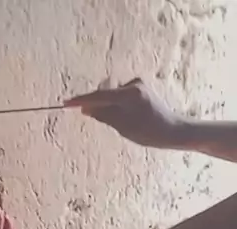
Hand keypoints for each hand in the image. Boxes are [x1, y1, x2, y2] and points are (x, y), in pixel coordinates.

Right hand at [65, 78, 185, 148]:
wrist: (173, 130)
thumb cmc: (149, 132)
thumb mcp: (123, 127)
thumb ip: (103, 115)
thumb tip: (86, 108)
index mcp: (130, 94)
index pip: (100, 96)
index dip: (81, 100)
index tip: (66, 103)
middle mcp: (134, 84)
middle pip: (105, 93)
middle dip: (96, 105)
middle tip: (90, 116)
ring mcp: (137, 84)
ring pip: (112, 96)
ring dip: (108, 107)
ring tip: (120, 123)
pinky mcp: (139, 88)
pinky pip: (120, 96)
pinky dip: (116, 106)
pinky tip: (127, 119)